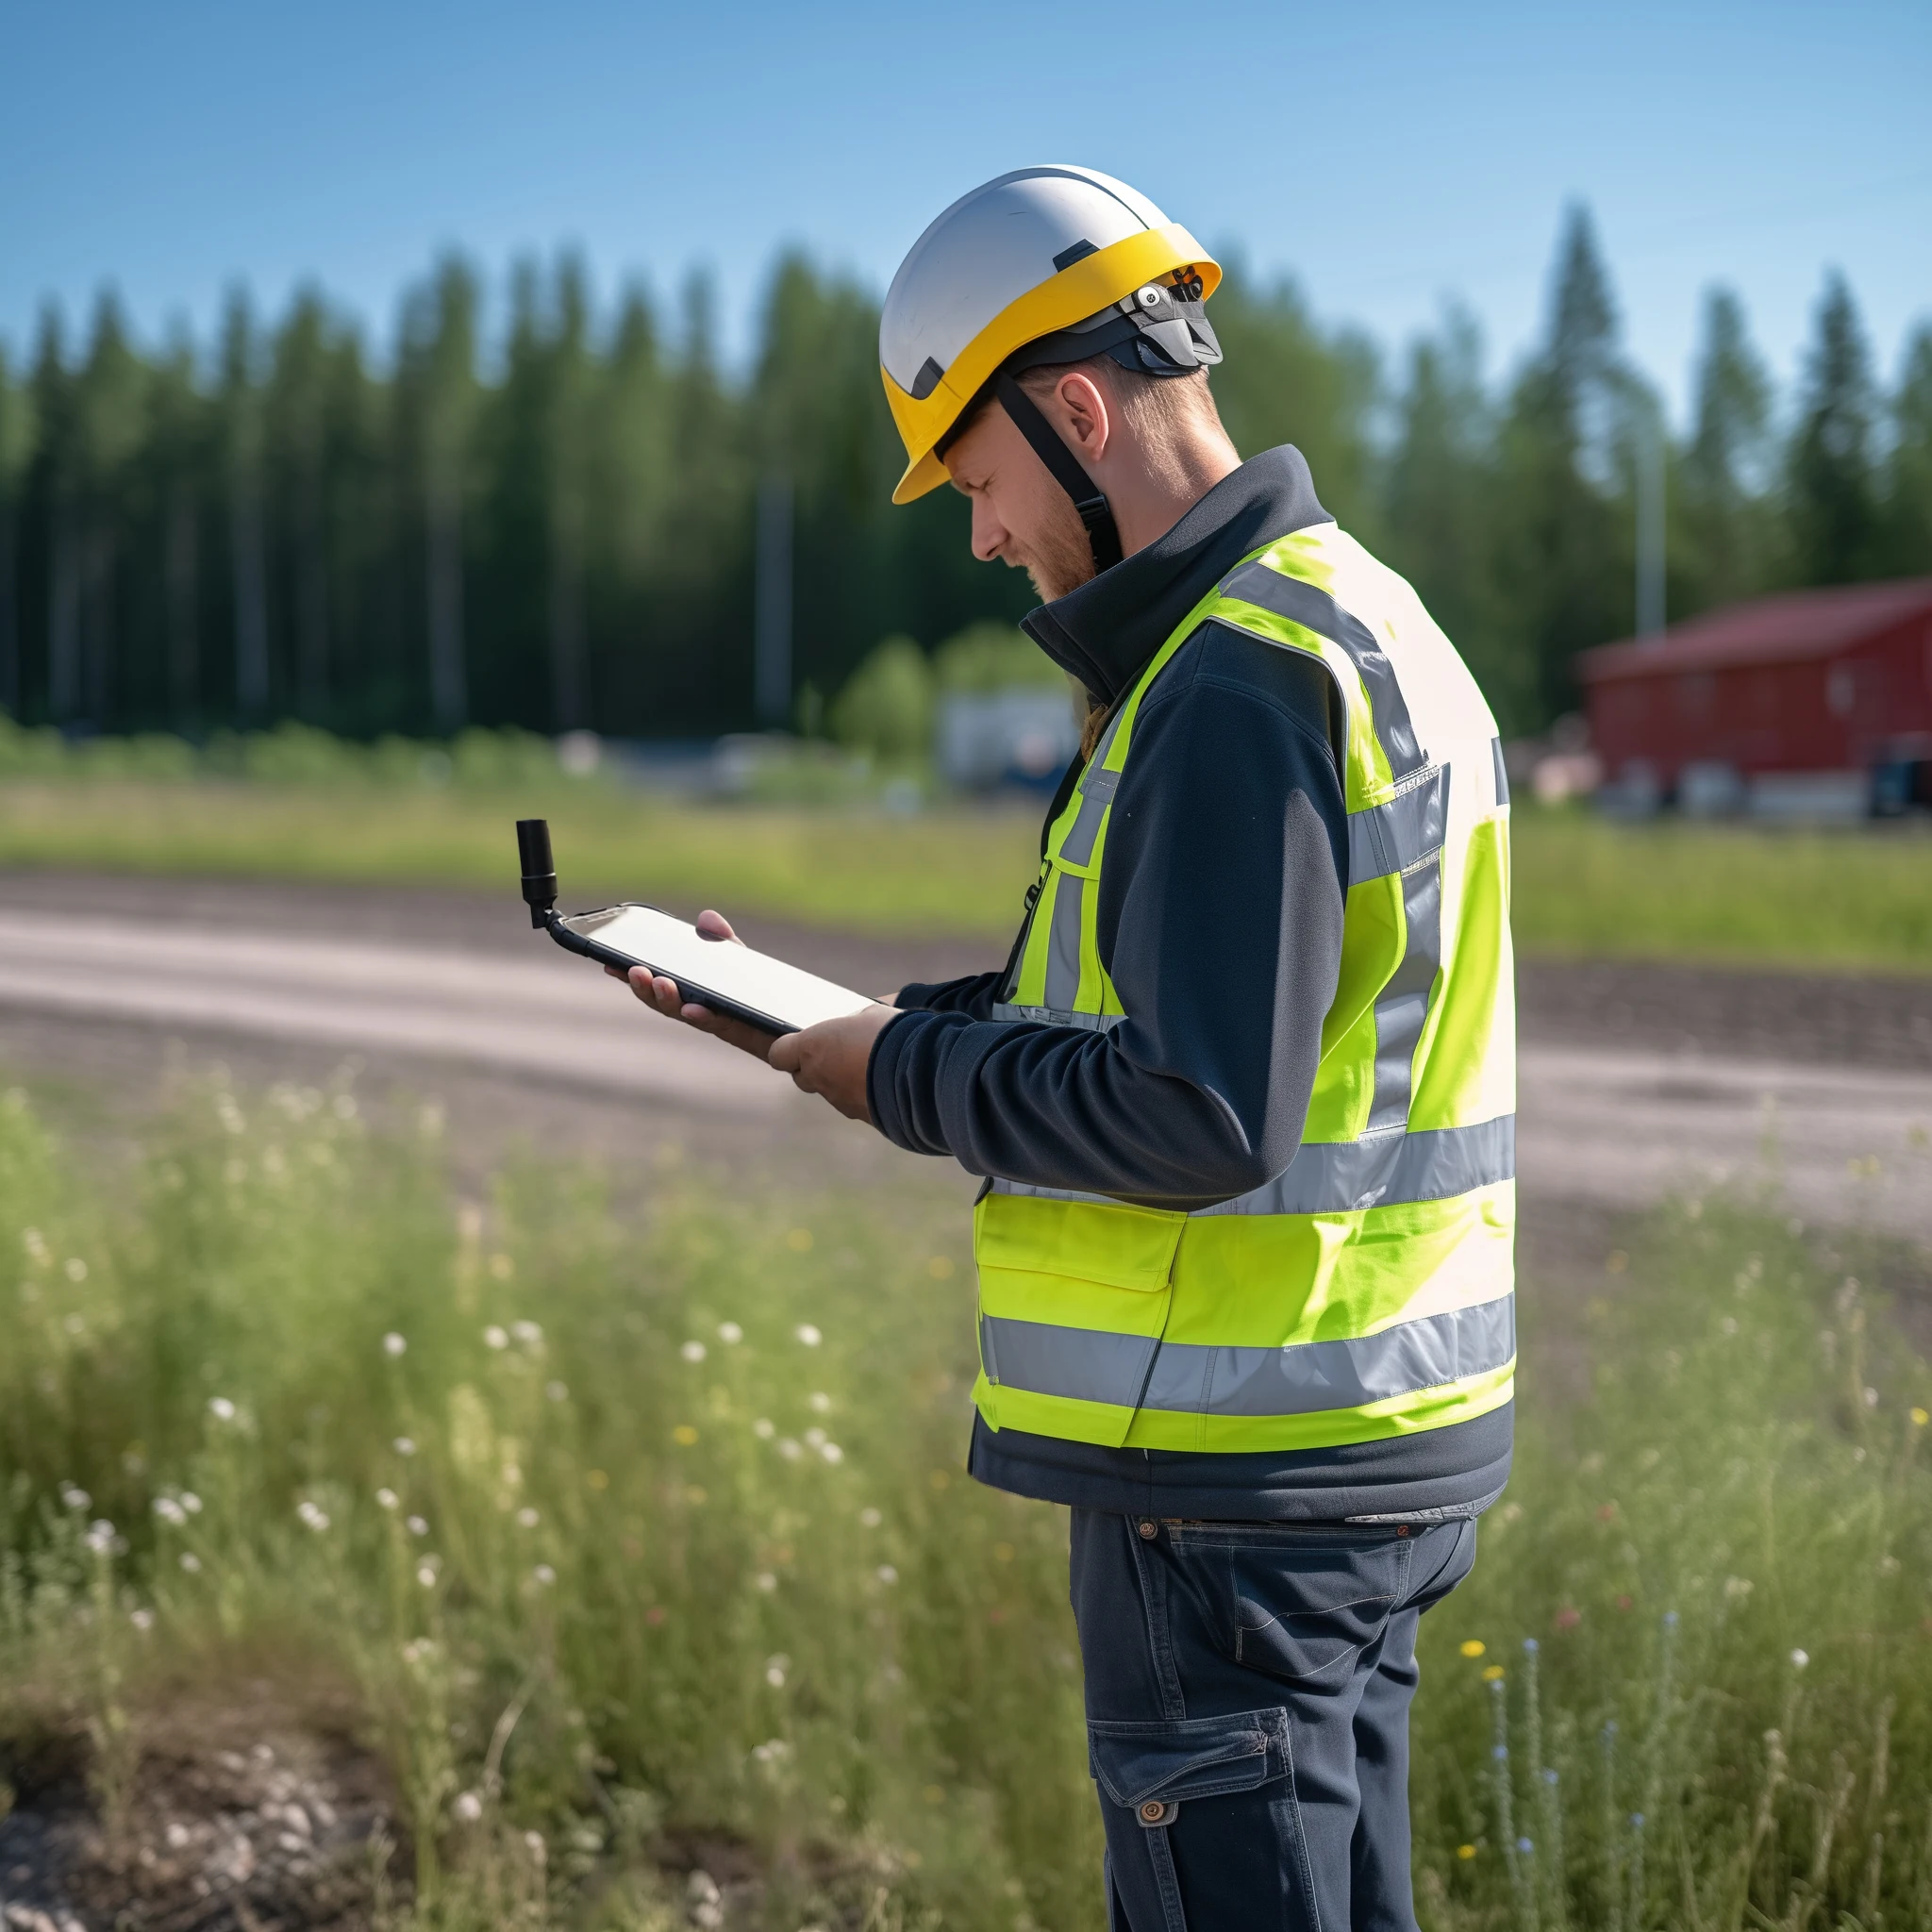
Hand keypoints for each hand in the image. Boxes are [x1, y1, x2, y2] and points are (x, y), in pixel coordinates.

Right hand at [606, 909, 775, 1061]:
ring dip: (668, 999)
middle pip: (663, 1002)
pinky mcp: (739, 1031)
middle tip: (633, 972)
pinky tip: (693, 1008)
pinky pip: (718, 1024)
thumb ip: (722, 943)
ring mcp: (716, 1022)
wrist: (794, 1025)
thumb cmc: (760, 993)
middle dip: (644, 988)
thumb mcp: (740, 962)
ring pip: (684, 1014)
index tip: (609, 965)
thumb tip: (706, 917)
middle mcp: (698, 1010)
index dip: (632, 978)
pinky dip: (702, 1015)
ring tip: (658, 983)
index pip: (656, 985)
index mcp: (692, 993)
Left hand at [769, 1004, 900, 1121]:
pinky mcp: (862, 1116)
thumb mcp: (872, 1014)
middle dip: (814, 1066)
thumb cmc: (891, 1034)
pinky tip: (882, 1082)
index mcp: (812, 1048)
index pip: (778, 1053)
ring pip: (830, 1091)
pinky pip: (854, 1103)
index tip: (798, 1042)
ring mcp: (840, 1101)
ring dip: (841, 1080)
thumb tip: (856, 1027)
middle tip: (835, 1052)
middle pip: (802, 1077)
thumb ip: (854, 1024)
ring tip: (866, 1066)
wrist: (921, 1073)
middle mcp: (820, 1078)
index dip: (787, 1048)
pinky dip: (863, 1094)